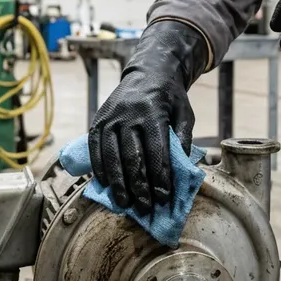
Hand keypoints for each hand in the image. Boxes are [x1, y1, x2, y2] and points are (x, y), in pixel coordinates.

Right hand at [88, 20, 208, 214]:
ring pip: (111, 157)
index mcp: (153, 113)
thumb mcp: (185, 113)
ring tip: (125, 204)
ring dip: (118, 184)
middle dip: (139, 186)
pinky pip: (95, 149)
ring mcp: (110, 117)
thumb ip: (184, 139)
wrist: (148, 72)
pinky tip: (107, 185)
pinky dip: (100, 169)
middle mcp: (128, 115)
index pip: (156, 151)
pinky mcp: (97, 120)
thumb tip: (182, 170)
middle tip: (145, 208)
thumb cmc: (170, 98)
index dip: (160, 177)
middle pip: (132, 158)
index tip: (164, 198)